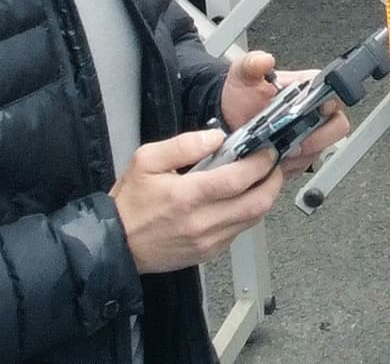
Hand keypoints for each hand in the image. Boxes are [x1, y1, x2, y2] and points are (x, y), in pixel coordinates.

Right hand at [113, 127, 288, 271]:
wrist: (115, 244)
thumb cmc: (130, 203)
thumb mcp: (146, 160)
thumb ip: (184, 144)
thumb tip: (216, 137)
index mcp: (187, 196)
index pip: (238, 179)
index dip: (261, 162)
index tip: (267, 150)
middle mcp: (202, 222)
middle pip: (257, 203)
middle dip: (274, 180)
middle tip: (274, 164)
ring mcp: (208, 241)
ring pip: (253, 219)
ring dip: (264, 197)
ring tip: (263, 178)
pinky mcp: (209, 252)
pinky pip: (240, 231)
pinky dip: (248, 213)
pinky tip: (243, 199)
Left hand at [216, 48, 349, 179]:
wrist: (227, 120)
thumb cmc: (240, 95)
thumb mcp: (243, 74)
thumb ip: (252, 63)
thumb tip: (264, 59)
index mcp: (311, 88)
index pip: (336, 95)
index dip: (328, 108)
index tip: (312, 116)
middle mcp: (316, 112)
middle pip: (337, 126)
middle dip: (318, 138)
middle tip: (295, 140)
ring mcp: (310, 135)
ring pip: (322, 149)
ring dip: (302, 154)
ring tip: (280, 151)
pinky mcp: (301, 156)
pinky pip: (306, 165)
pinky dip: (292, 166)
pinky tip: (276, 160)